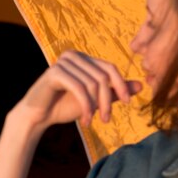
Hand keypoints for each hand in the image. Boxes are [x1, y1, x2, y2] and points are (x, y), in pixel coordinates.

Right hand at [17, 51, 142, 128]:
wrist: (37, 117)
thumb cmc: (63, 106)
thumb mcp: (94, 99)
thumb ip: (113, 91)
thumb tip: (141, 85)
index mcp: (82, 58)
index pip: (109, 68)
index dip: (122, 85)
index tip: (128, 103)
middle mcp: (72, 55)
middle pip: (102, 76)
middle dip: (107, 100)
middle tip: (106, 120)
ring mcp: (62, 62)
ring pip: (92, 83)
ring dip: (95, 106)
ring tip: (92, 121)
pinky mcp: (55, 73)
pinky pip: (79, 88)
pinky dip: (86, 106)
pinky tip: (85, 120)